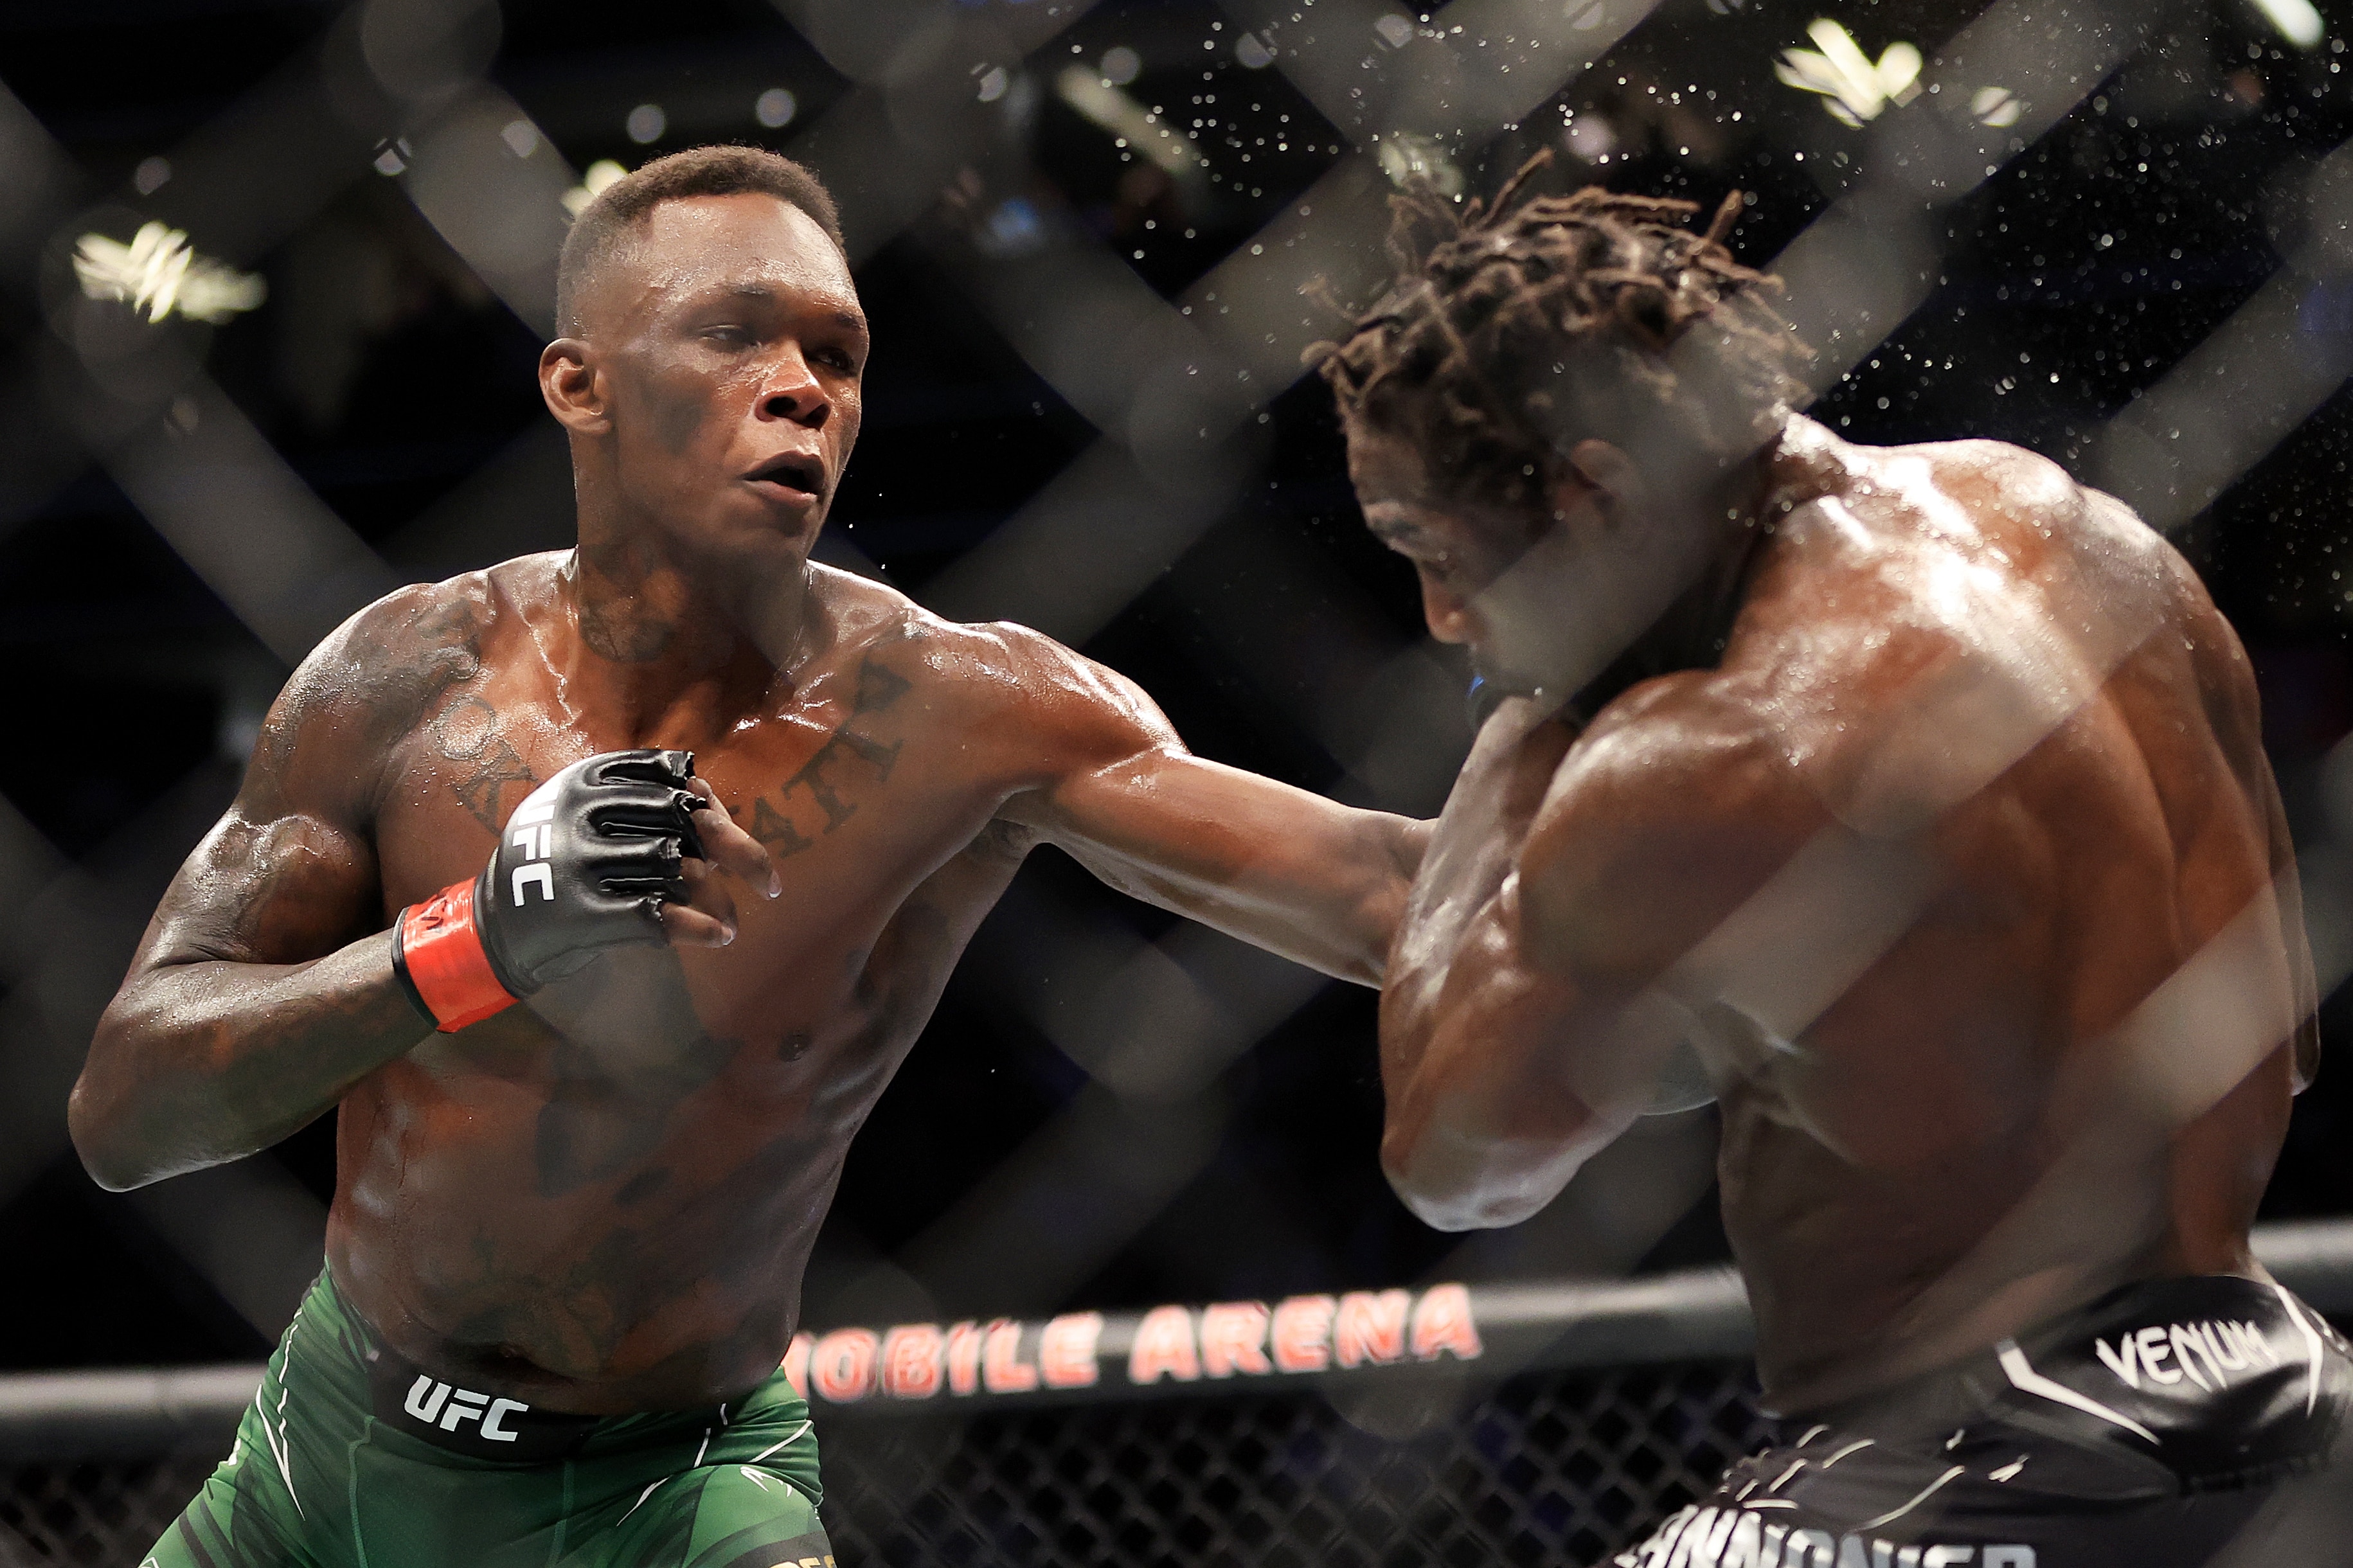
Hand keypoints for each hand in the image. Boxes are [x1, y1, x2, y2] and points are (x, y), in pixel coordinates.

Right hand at [390, 751, 776, 1030]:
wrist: (495, 926)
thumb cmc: (561, 865)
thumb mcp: (588, 815)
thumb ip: (648, 805)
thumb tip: (721, 812)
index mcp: (585, 778)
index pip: (671, 778)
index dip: (711, 805)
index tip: (727, 829)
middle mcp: (579, 812)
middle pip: (685, 821)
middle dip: (736, 851)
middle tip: (771, 881)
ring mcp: (575, 863)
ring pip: (677, 869)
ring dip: (719, 899)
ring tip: (735, 920)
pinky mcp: (577, 914)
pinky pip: (656, 916)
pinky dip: (698, 927)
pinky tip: (721, 936)